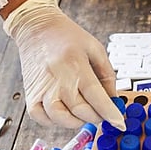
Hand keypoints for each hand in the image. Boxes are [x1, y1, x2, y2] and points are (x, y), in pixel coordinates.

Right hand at [2, 0, 124, 129]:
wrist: (36, 26)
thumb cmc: (66, 36)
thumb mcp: (95, 48)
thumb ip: (107, 75)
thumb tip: (114, 101)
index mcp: (75, 63)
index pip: (95, 96)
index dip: (109, 112)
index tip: (120, 123)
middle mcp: (57, 77)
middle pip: (80, 110)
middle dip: (97, 117)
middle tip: (102, 114)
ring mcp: (42, 88)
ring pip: (60, 118)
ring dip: (76, 121)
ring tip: (83, 113)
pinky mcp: (30, 94)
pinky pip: (40, 117)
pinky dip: (54, 121)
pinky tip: (64, 113)